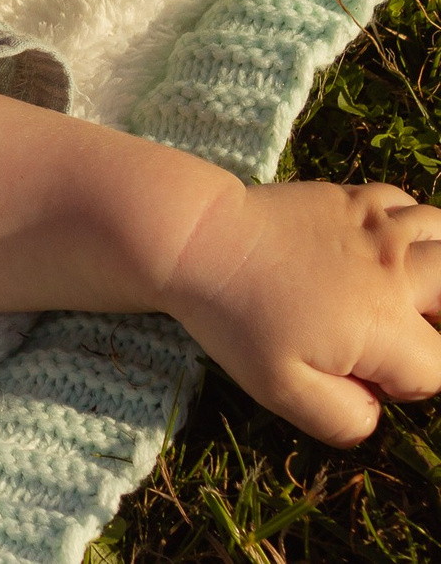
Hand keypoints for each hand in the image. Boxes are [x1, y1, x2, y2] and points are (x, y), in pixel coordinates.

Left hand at [165, 181, 440, 446]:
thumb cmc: (235, 317)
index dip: (412, 385)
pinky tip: (383, 248)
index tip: (370, 380)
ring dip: (439, 270)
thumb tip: (376, 412)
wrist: (197, 240)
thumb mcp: (282, 389)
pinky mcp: (353, 197)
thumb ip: (343, 416)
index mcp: (385, 325)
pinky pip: (408, 206)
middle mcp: (396, 269)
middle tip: (403, 332)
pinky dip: (412, 228)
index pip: (437, 368)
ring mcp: (378, 225)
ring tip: (403, 292)